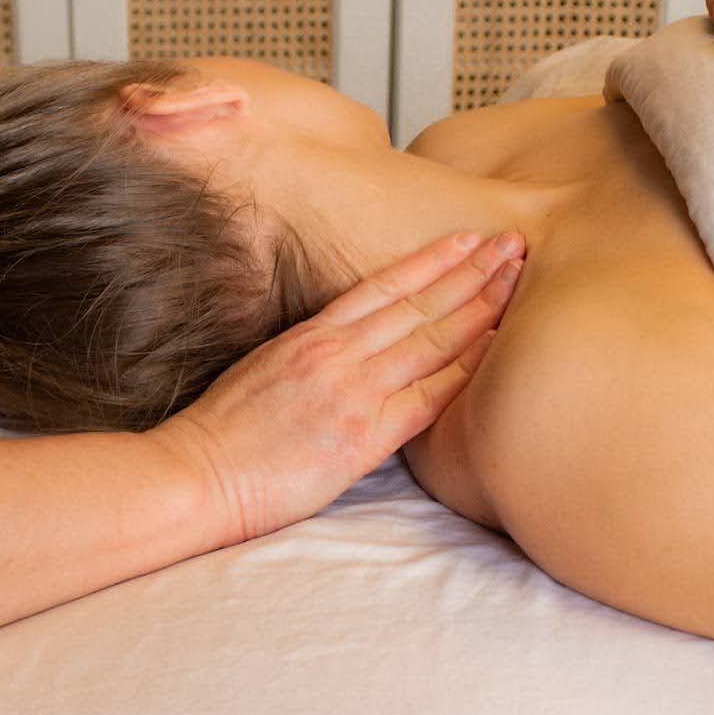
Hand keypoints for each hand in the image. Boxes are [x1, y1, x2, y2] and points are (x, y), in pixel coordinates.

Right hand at [149, 231, 524, 542]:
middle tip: (515, 245)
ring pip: (430, 337)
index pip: (384, 286)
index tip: (467, 240)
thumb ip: (309, 353)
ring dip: (479, 305)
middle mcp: (335, 352)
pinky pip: (426, 396)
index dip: (431, 260)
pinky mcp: (362, 434)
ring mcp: (351, 390)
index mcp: (310, 335)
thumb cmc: (223, 433)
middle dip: (471, 271)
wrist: (197, 473)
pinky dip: (463, 368)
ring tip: (516, 279)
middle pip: (418, 302)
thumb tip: (341, 349)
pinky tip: (494, 347)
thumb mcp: (264, 369)